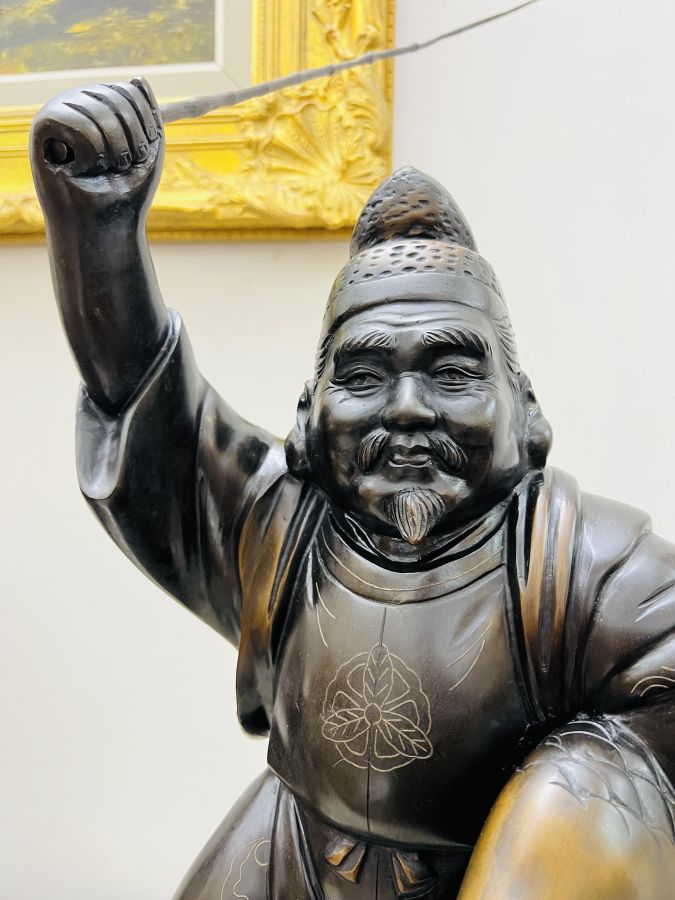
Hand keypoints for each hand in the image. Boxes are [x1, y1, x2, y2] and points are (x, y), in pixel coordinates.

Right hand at [30, 77, 163, 218]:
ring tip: (101, 171)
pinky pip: (75, 123)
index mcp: (104, 106)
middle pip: (117, 98)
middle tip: (122, 168)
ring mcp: (60, 112)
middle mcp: (80, 102)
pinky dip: (88, 153)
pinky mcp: (42, 128)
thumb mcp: (149, 150)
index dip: (145, 125)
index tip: (144, 154)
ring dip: (111, 152)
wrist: (106, 227)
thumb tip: (139, 78)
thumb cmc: (126, 191)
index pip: (131, 92)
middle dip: (131, 141)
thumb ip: (149, 114)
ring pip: (99, 112)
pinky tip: (78, 168)